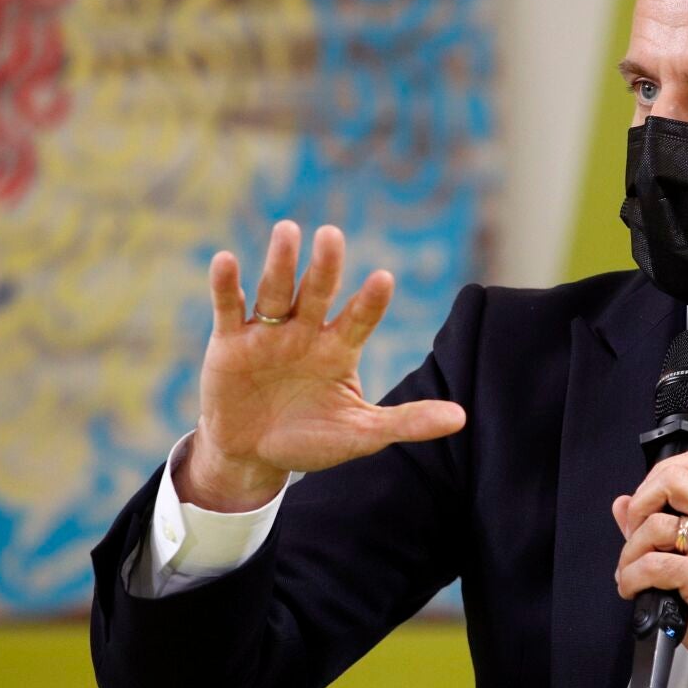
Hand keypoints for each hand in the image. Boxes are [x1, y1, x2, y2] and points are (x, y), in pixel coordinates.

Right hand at [178, 220, 466, 510]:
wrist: (252, 456)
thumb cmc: (310, 440)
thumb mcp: (360, 434)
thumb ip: (407, 422)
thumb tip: (462, 418)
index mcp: (339, 349)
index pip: (358, 318)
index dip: (370, 301)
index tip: (384, 279)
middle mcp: (305, 332)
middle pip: (317, 293)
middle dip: (324, 266)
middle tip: (331, 235)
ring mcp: (267, 333)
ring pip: (276, 291)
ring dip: (280, 263)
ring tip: (287, 231)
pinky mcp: (230, 342)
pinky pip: (229, 308)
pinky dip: (227, 285)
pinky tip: (226, 260)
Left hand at [611, 447, 687, 687]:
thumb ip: (664, 529)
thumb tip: (623, 505)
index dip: (660, 474)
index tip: (646, 502)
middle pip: (675, 477)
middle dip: (641, 501)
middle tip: (634, 531)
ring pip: (656, 525)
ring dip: (629, 552)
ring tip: (630, 571)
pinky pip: (654, 565)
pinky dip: (632, 577)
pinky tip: (633, 588)